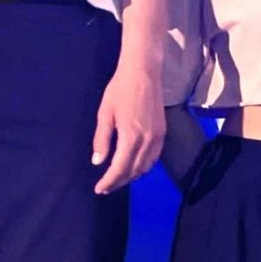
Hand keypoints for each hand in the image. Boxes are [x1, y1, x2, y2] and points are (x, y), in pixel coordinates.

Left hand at [90, 61, 164, 194]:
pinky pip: (154, 158)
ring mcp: (157, 137)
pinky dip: (143, 167)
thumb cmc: (119, 90)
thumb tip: (98, 162)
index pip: (120, 169)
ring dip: (131, 176)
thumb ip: (102, 140)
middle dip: (119, 182)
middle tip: (105, 187)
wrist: (143, 72)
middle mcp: (147, 141)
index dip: (109, 181)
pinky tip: (133, 167)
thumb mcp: (105, 114)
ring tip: (117, 179)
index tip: (99, 189)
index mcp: (131, 137)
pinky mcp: (163, 133)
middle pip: (133, 171)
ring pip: (145, 167)